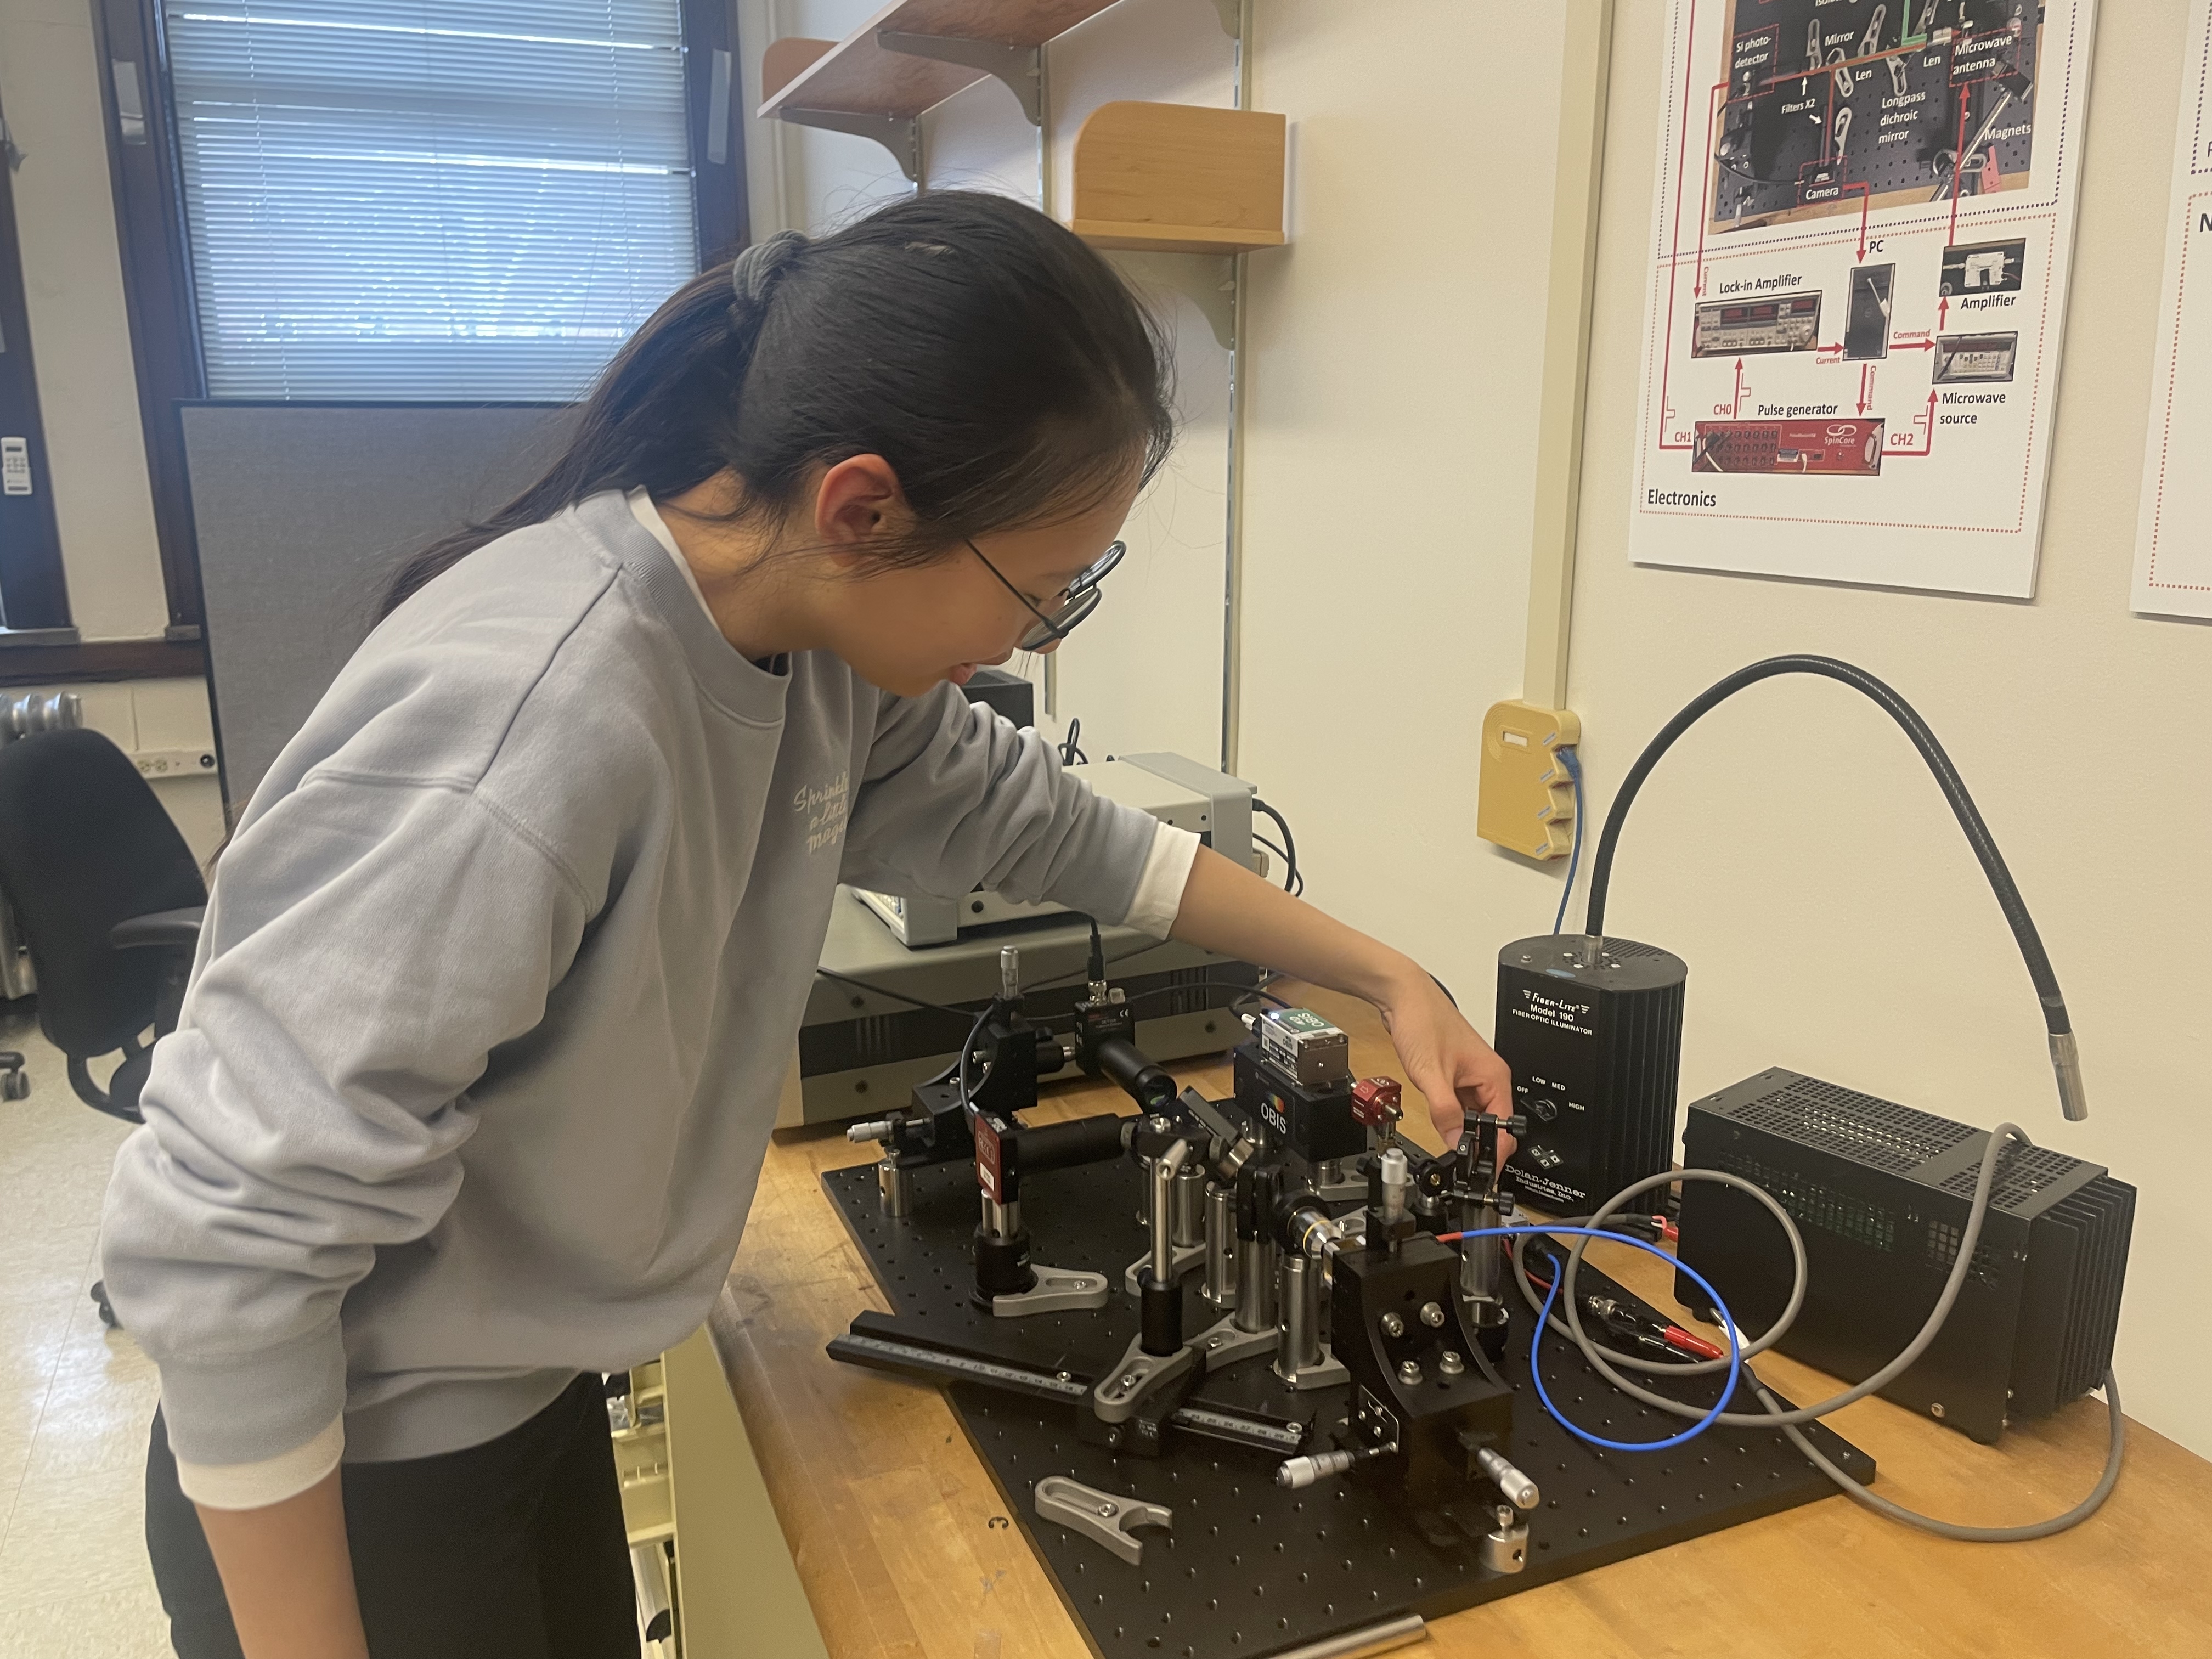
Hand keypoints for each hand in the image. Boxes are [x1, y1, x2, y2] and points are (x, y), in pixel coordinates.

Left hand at [1375, 972, 1515, 1155]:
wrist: (1404, 996)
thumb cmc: (1423, 1021)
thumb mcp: (1431, 1073)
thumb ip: (1445, 1111)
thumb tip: (1456, 1142)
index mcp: (1495, 1076)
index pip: (1504, 1129)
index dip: (1493, 1153)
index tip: (1480, 1172)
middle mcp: (1490, 1078)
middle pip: (1491, 1126)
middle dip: (1477, 1144)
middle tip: (1459, 1159)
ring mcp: (1474, 1078)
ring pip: (1474, 1118)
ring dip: (1462, 1129)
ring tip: (1446, 1135)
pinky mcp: (1457, 1077)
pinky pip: (1461, 1107)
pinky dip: (1451, 1117)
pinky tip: (1440, 1118)